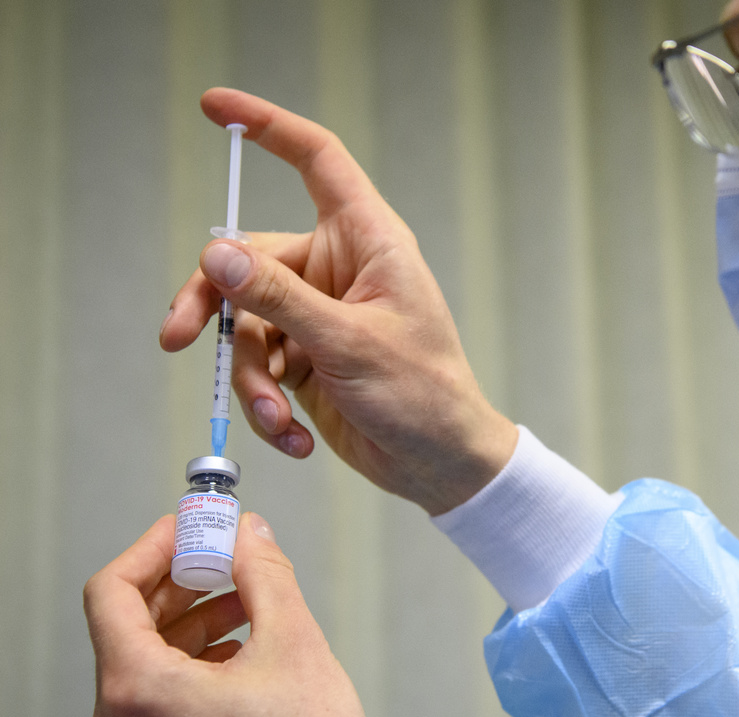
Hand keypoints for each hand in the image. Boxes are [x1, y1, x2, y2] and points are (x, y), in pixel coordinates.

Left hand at [85, 514, 404, 716]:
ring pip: (142, 668)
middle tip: (228, 557)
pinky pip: (154, 706)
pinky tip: (243, 659)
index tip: (192, 530)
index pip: (111, 593)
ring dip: (190, 626)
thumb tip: (249, 531)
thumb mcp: (295, 644)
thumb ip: (263, 574)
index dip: (152, 548)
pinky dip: (190, 670)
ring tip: (250, 609)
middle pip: (126, 630)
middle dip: (179, 585)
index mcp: (139, 693)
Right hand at [161, 88, 517, 515]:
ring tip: (277, 419)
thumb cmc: (424, 396)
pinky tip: (292, 435)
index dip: (269, 128)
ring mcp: (319, 314)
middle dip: (212, 302)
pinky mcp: (306, 358)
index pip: (317, 162)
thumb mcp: (349, 344)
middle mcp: (339, 270)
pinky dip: (267, 405)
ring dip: (251, 379)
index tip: (215, 106)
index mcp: (368, 242)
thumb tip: (217, 253)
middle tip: (175, 337)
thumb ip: (280, 298)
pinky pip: (259, 365)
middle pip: (249, 257)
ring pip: (247, 323)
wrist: (441, 466)